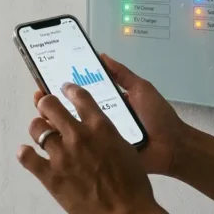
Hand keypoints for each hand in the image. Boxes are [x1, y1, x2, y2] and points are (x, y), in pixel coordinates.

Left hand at [18, 83, 158, 213]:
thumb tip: (93, 130)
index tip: (64, 89)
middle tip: (46, 107)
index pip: (80, 97)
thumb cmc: (134, 185)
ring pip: (37, 129)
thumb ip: (106, 135)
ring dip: (37, 128)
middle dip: (46, 104)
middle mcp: (78, 136)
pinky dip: (24, 153)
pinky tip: (25, 152)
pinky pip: (27, 157)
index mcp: (100, 127)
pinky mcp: (50, 176)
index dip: (69, 90)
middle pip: (50, 106)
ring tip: (39, 133)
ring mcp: (62, 156)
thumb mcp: (125, 150)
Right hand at [31, 54, 191, 177]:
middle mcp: (100, 122)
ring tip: (40, 115)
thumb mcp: (141, 89)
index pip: (81, 95)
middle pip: (71, 113)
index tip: (47, 79)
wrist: (173, 148)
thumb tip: (101, 55)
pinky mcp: (103, 157)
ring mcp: (100, 141)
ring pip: (73, 133)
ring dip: (55, 125)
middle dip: (53, 105)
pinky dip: (68, 147)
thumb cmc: (159, 118)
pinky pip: (83, 152)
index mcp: (108, 105)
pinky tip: (53, 139)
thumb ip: (122, 74)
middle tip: (39, 96)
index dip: (64, 88)